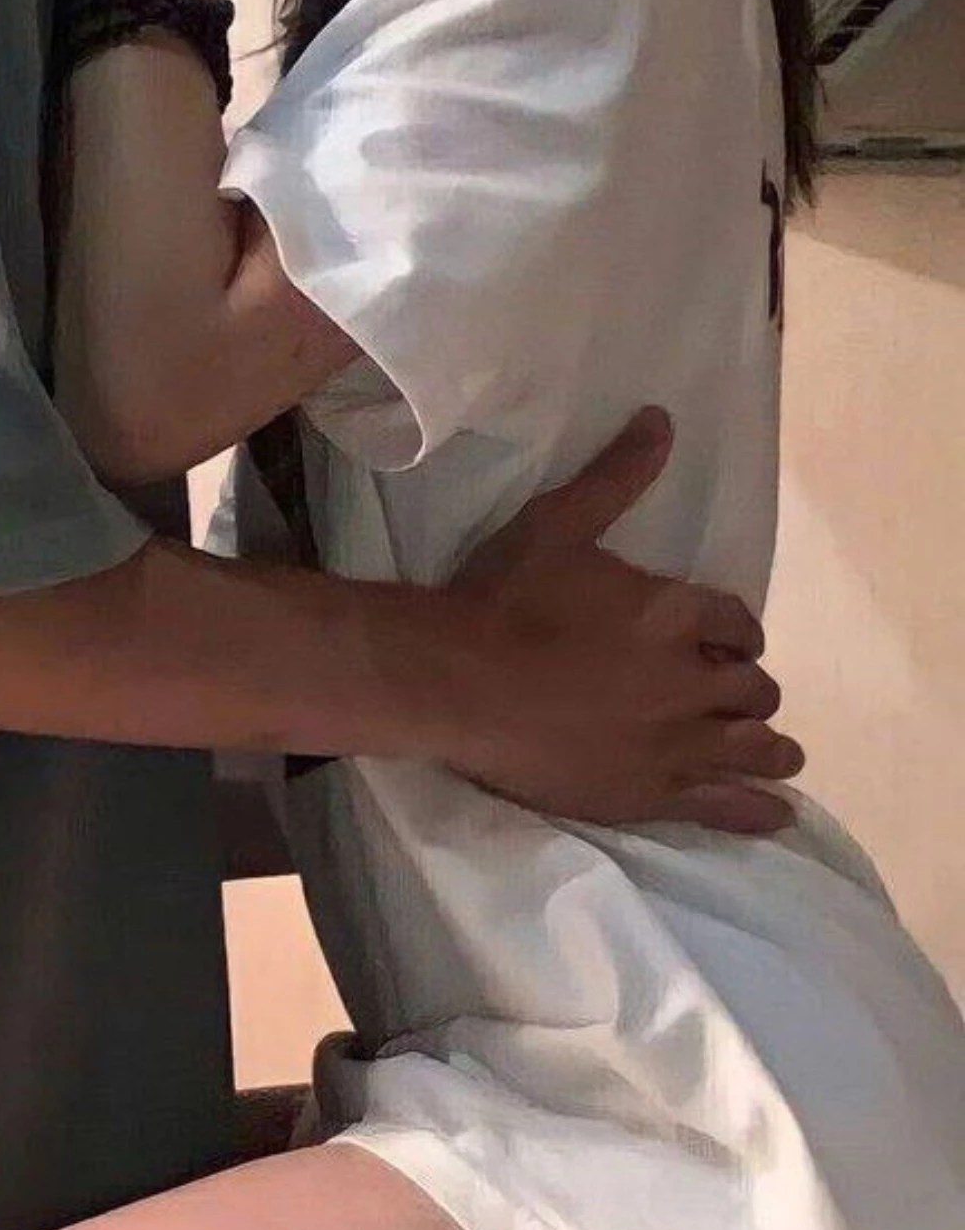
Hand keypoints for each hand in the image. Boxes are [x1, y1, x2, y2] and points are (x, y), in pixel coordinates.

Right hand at [443, 409, 802, 833]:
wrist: (455, 680)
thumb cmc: (501, 599)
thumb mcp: (556, 524)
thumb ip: (615, 477)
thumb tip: (661, 420)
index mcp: (676, 611)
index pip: (737, 622)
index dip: (735, 633)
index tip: (725, 642)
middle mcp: (690, 678)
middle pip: (752, 687)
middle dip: (744, 687)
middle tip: (727, 693)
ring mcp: (674, 742)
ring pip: (754, 746)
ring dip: (768, 744)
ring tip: (772, 750)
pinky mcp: (649, 792)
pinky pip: (726, 806)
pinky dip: (758, 807)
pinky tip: (775, 810)